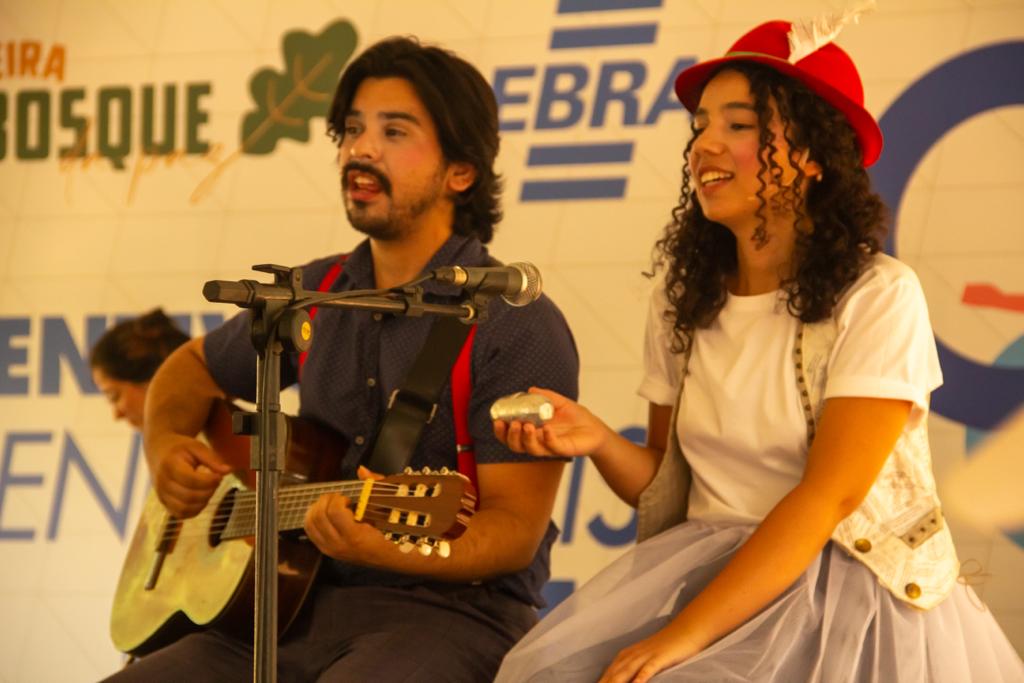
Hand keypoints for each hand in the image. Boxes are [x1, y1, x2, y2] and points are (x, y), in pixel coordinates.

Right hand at [150, 435, 230, 517]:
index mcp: (170, 465)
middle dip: (208, 491)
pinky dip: (194, 510)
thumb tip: (228, 471)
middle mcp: (162, 482)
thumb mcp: (197, 447)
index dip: (210, 481)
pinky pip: (180, 514)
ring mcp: (161, 495)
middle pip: (189, 496)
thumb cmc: (181, 449)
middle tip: (215, 482)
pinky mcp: (164, 503)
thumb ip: (212, 459)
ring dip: (203, 502)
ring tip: (208, 489)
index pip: (192, 480)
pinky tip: (201, 498)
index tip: (218, 476)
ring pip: (184, 509)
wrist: (160, 451)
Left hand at [303, 466, 392, 563]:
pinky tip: (323, 512)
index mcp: (355, 536)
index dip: (339, 499)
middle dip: (327, 500)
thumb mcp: (388, 508)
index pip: (334, 511)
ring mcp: (331, 549)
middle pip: (319, 515)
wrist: (391, 557)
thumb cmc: (392, 532)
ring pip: (310, 523)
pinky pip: (310, 531)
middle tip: (339, 498)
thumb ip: (374, 486)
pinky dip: (313, 517)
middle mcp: (339, 545)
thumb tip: (361, 470)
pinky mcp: (327, 550)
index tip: (349, 498)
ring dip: (318, 508)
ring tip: (331, 504)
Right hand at [493, 387, 612, 457]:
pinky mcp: (563, 450)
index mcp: (533, 432)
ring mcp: (550, 448)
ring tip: (527, 425)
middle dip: (510, 436)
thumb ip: (545, 396)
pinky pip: (552, 447)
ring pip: (531, 449)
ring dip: (526, 438)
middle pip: (516, 446)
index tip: (497, 420)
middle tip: (512, 423)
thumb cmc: (575, 417)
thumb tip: (530, 390)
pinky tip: (547, 428)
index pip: (511, 436)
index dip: (501, 432)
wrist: (595, 428)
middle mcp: (538, 442)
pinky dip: (547, 439)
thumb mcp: (559, 402)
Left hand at [598, 622, 703, 682]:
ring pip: (625, 673)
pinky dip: (639, 679)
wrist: (684, 631)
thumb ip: (632, 671)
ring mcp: (644, 656)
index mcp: (624, 657)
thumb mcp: (644, 660)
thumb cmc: (664, 649)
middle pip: (612, 676)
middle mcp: (631, 656)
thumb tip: (620, 679)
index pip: (606, 676)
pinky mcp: (658, 658)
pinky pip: (646, 670)